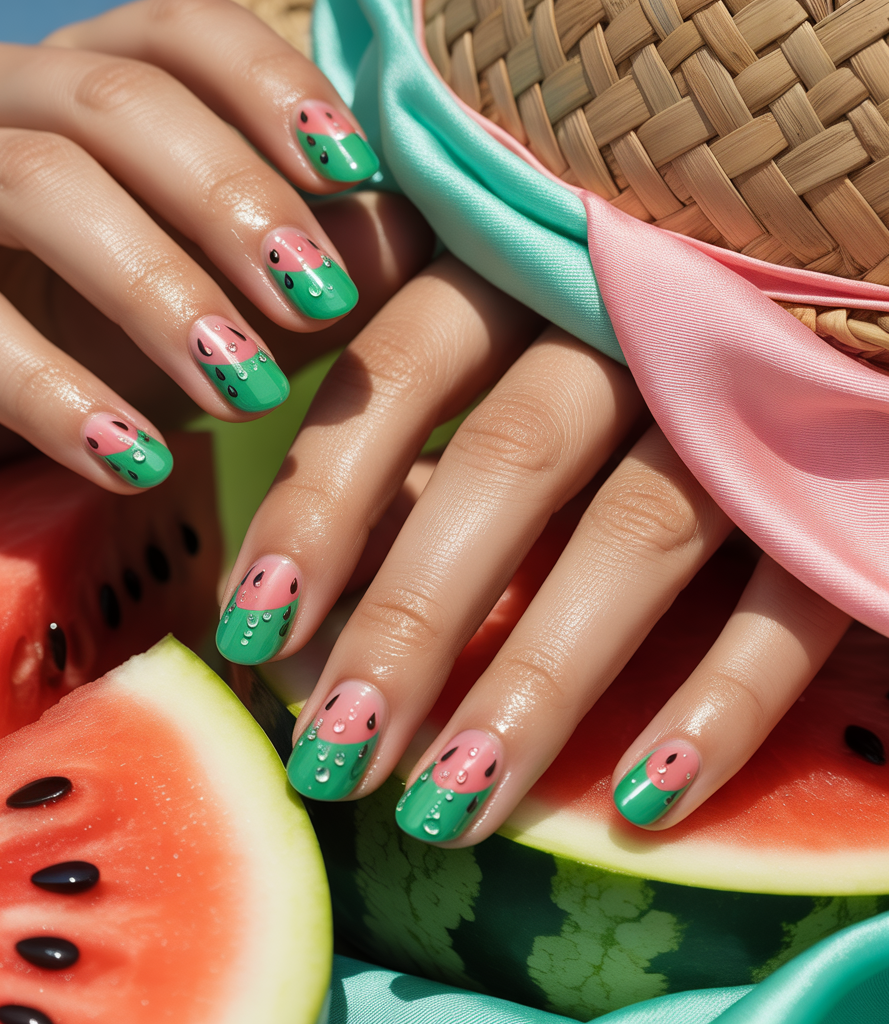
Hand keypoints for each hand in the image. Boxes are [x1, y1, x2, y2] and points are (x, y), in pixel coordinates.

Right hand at [0, 0, 429, 488]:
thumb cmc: (127, 346)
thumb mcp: (241, 301)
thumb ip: (324, 257)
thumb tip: (421, 223)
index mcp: (88, 77)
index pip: (185, 33)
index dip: (275, 92)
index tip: (358, 172)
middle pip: (116, 102)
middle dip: (231, 202)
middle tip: (320, 303)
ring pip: (36, 188)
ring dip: (156, 292)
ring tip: (243, 394)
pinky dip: (54, 395)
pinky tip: (136, 462)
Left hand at [216, 254, 850, 840]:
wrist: (819, 267)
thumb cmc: (611, 328)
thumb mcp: (499, 346)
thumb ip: (402, 428)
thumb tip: (285, 593)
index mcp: (530, 260)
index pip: (396, 368)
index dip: (318, 499)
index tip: (248, 628)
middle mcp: (636, 310)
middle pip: (505, 464)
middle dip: (408, 619)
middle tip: (329, 757)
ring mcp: (751, 389)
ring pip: (638, 536)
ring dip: (537, 684)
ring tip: (445, 812)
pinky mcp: (843, 476)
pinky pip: (791, 594)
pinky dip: (724, 701)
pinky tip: (642, 802)